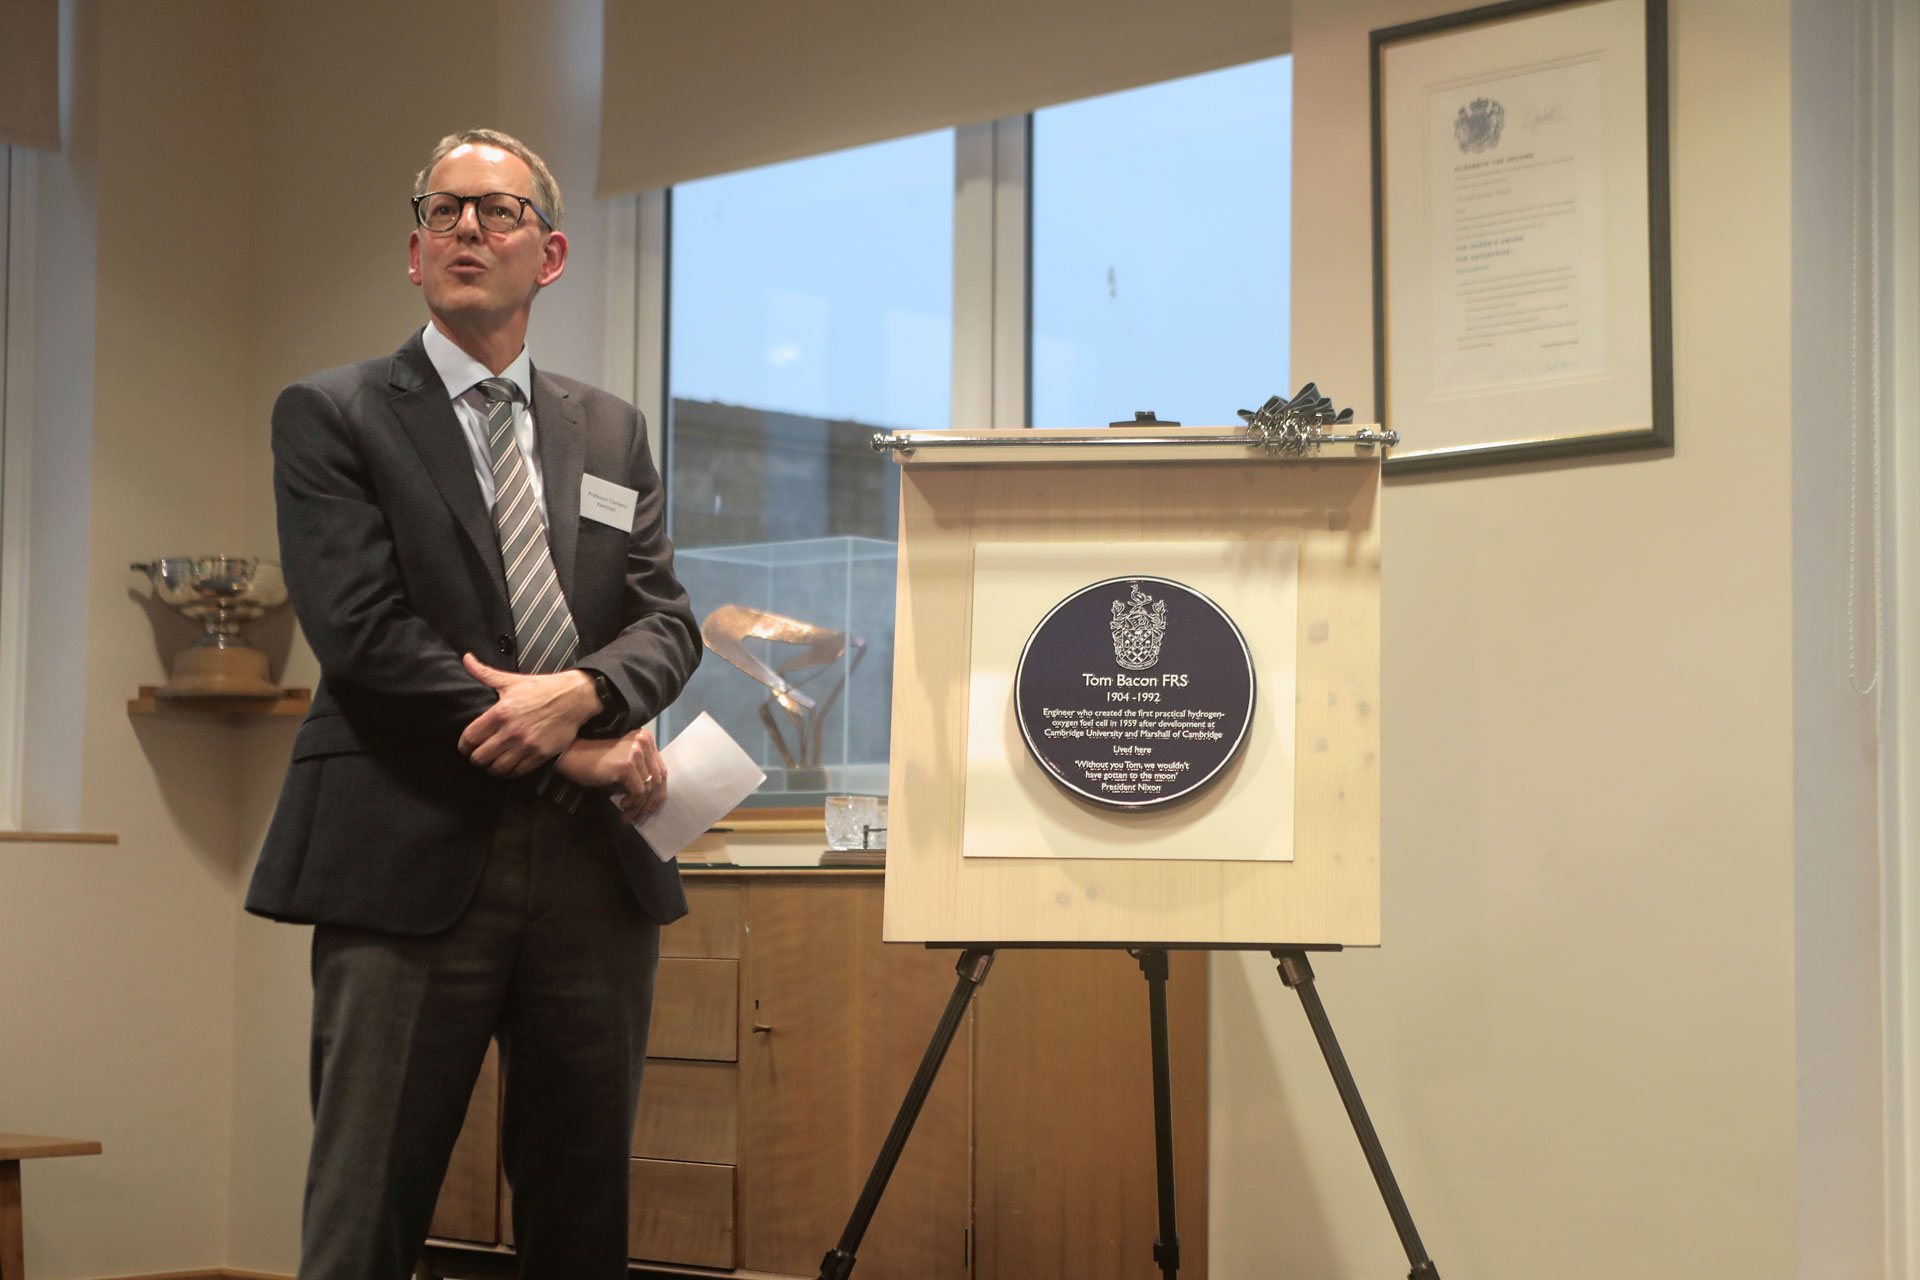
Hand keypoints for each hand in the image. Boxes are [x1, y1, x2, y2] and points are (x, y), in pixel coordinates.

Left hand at [458, 654, 600, 776]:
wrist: (574, 698)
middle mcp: (511, 731)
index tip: (466, 747)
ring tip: (492, 762)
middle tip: (479, 755)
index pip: (470, 738)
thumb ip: (485, 673)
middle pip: (480, 757)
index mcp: (500, 712)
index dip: (464, 745)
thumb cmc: (542, 689)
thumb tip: (466, 658)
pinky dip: (509, 772)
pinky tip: (508, 765)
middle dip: (476, 757)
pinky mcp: (540, 754)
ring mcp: (526, 744)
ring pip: (497, 768)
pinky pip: (517, 771)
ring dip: (492, 767)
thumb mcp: (511, 680)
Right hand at [556, 728, 667, 821]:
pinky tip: (622, 807)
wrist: (569, 756)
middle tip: (640, 817)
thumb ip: (640, 771)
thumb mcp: (623, 763)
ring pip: (649, 787)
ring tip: (629, 817)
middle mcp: (644, 742)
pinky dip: (632, 804)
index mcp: (646, 739)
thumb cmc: (594, 762)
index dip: (659, 792)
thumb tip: (653, 797)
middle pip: (658, 778)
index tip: (651, 807)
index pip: (660, 769)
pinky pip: (638, 791)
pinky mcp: (627, 765)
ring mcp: (636, 752)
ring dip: (640, 806)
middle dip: (651, 802)